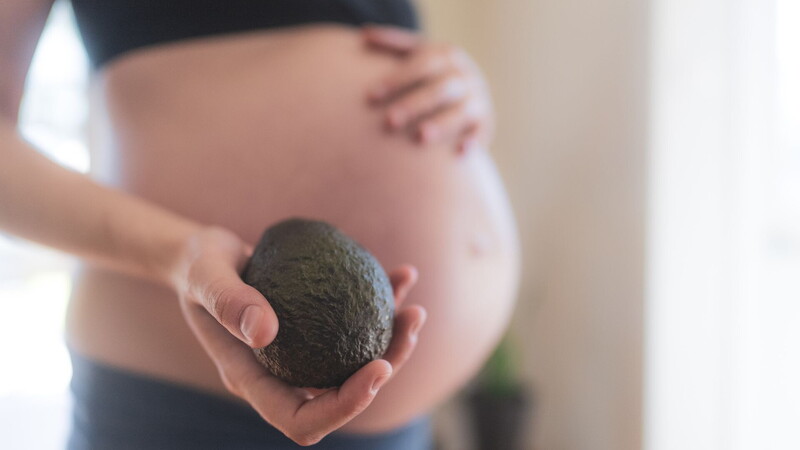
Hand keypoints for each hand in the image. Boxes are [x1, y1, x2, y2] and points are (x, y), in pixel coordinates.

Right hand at [170, 226, 425, 445]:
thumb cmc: (200, 266)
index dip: (345, 406)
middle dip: (385, 370)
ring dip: (392, 341)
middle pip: (341, 394)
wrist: (205, 256)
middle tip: (410, 324)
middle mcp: (283, 374)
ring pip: (355, 364)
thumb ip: (227, 302)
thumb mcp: (205, 275)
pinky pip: (355, 324)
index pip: (302, 419)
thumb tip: (266, 332)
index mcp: (253, 379)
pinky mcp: (317, 327)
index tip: (377, 368)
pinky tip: (402, 274)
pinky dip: (382, 303)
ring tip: (414, 308)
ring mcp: (303, 354)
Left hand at [363, 25, 493, 154]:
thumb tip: (363, 33)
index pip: (422, 63)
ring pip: (461, 110)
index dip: (397, 79)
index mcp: (447, 55)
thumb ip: (393, 44)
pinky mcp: (485, 121)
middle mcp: (464, 75)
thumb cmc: (432, 73)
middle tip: (389, 122)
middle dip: (414, 105)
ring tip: (419, 137)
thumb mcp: (418, 53)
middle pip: (439, 88)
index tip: (371, 96)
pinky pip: (480, 131)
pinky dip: (472, 141)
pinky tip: (459, 154)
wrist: (470, 91)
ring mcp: (477, 98)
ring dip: (442, 124)